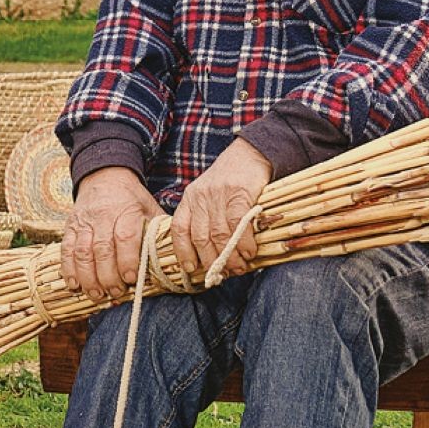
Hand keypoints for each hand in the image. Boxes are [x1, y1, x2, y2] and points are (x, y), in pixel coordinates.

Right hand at [62, 167, 165, 300]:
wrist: (105, 176)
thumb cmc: (131, 199)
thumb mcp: (149, 207)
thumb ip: (159, 230)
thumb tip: (177, 254)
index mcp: (126, 211)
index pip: (125, 237)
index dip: (127, 260)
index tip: (130, 279)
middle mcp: (103, 216)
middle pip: (102, 249)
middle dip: (107, 275)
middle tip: (115, 292)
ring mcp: (84, 221)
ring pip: (82, 252)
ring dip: (88, 277)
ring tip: (96, 294)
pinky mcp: (70, 226)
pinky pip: (66, 249)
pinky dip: (69, 269)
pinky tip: (74, 285)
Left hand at [167, 141, 271, 286]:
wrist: (250, 152)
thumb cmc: (230, 179)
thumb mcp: (208, 194)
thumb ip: (205, 218)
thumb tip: (211, 254)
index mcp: (190, 198)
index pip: (179, 229)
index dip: (183, 252)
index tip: (190, 269)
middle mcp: (201, 197)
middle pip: (200, 238)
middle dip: (211, 261)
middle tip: (223, 274)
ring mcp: (219, 195)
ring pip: (220, 235)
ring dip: (230, 257)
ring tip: (238, 268)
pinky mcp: (240, 194)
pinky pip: (239, 224)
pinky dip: (244, 243)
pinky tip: (249, 252)